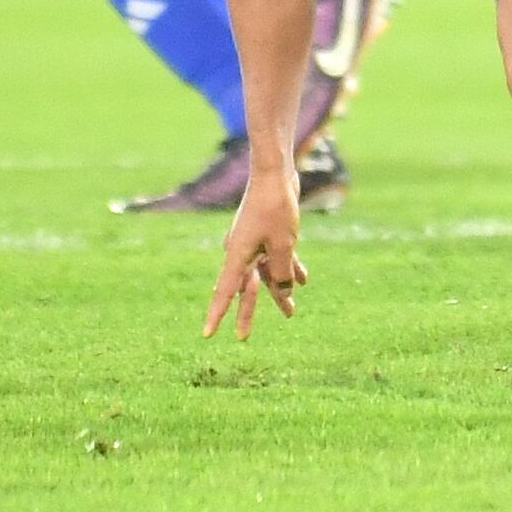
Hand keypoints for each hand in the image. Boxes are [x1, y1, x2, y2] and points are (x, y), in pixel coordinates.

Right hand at [202, 177, 305, 340]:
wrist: (275, 173)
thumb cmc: (276, 208)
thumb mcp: (283, 246)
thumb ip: (282, 272)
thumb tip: (285, 292)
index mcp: (238, 256)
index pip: (224, 293)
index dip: (217, 315)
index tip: (207, 335)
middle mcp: (242, 252)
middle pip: (245, 288)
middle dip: (248, 312)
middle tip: (243, 338)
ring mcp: (255, 242)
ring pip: (266, 274)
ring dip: (279, 290)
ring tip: (290, 313)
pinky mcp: (268, 233)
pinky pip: (277, 257)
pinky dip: (289, 268)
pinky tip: (304, 280)